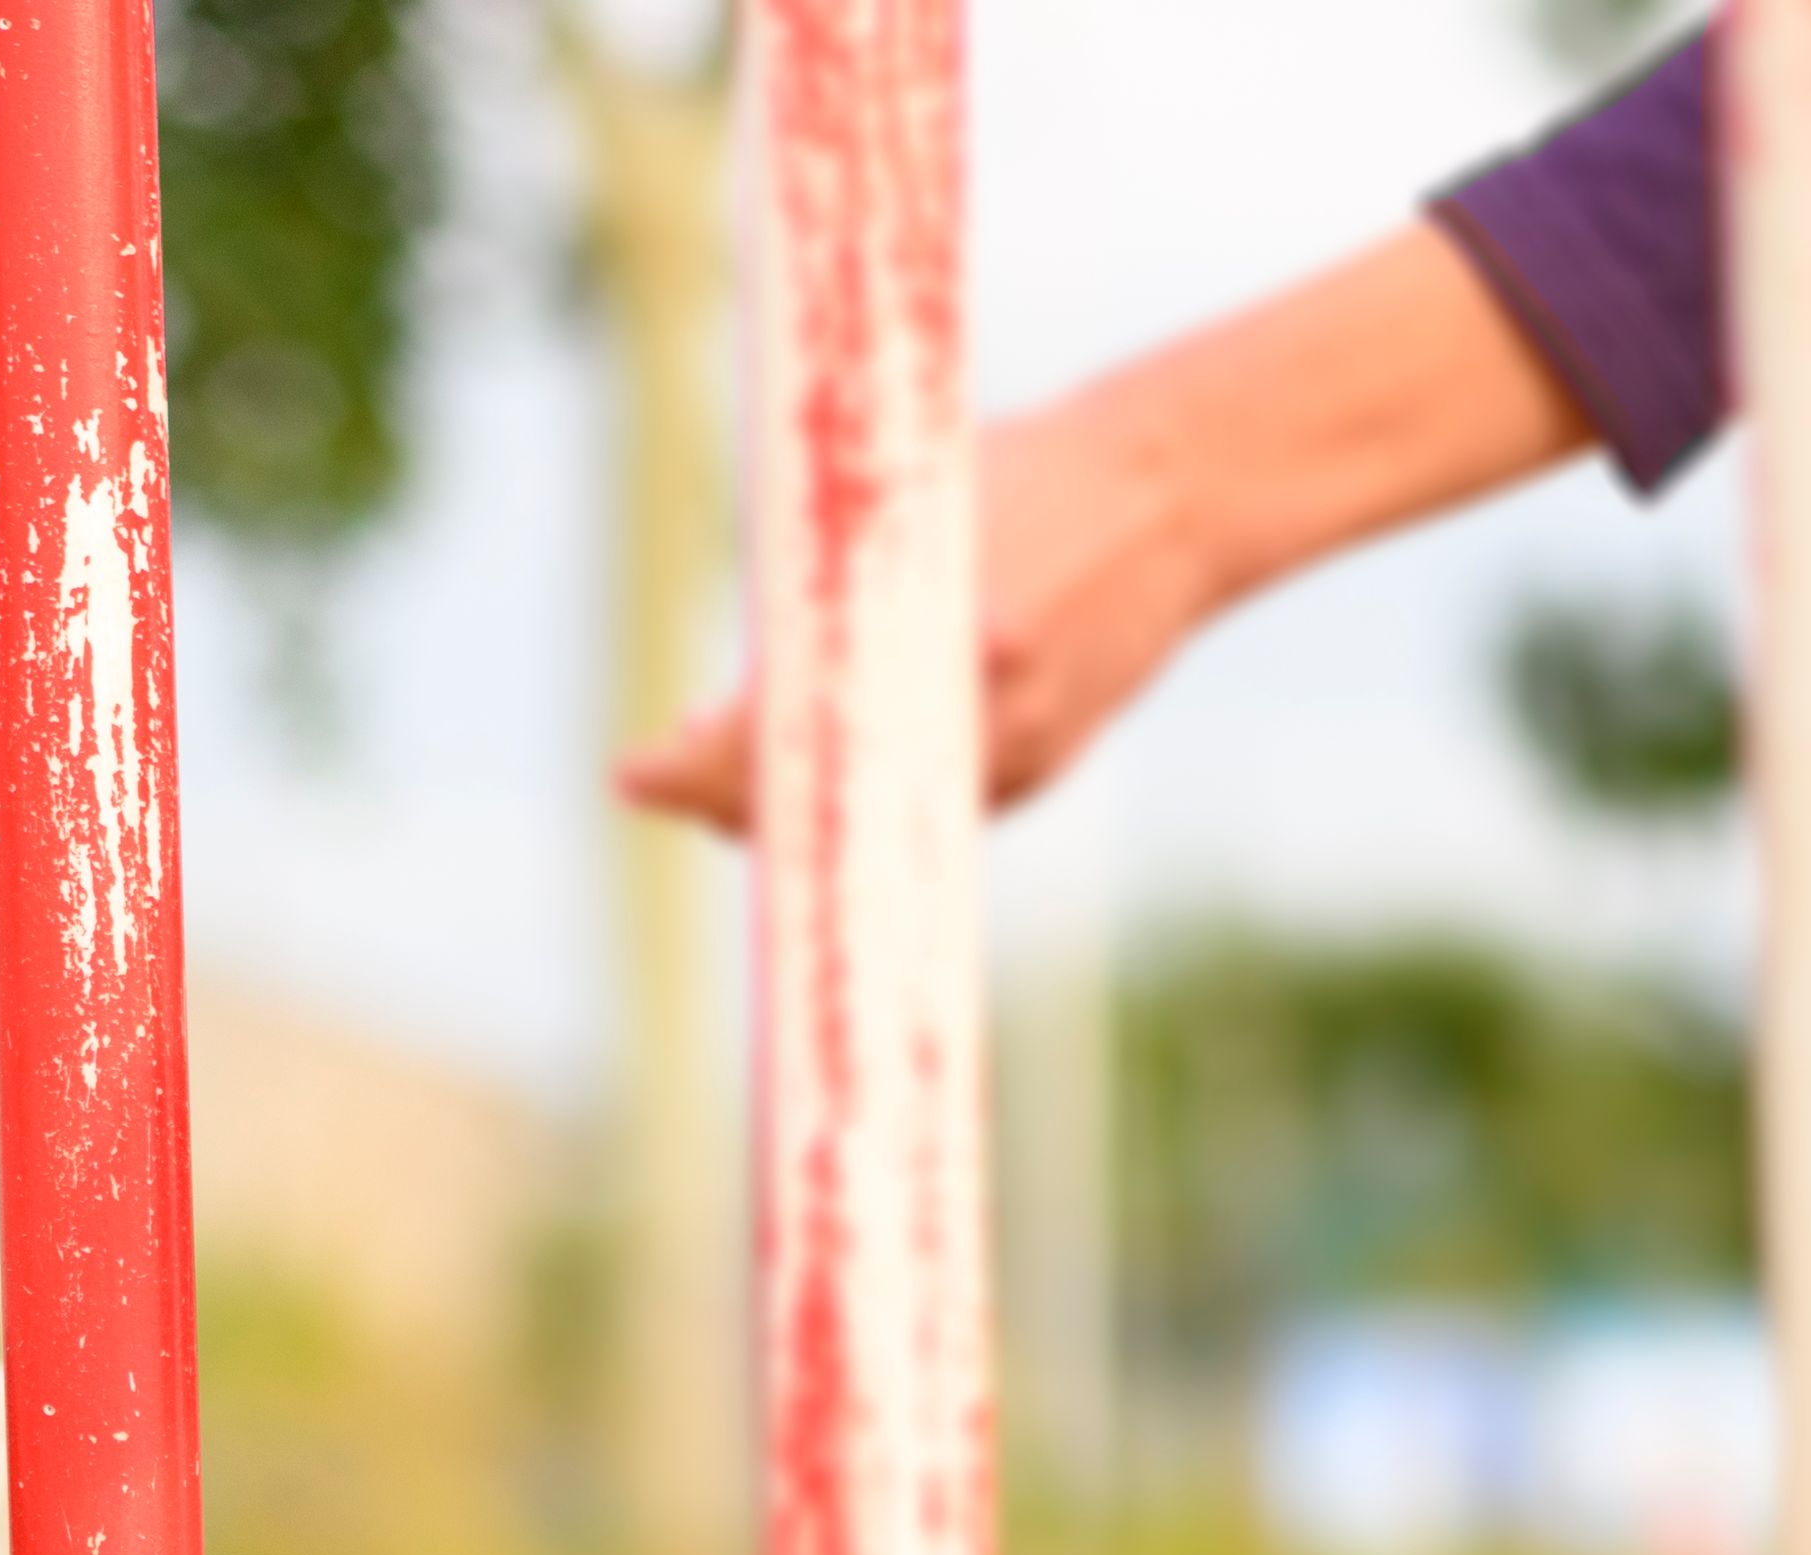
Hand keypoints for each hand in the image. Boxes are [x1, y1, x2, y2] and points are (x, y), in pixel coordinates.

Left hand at [620, 218, 1588, 842]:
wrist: (1177, 495)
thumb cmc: (1029, 475)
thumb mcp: (911, 507)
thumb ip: (837, 592)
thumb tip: (746, 680)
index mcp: (924, 634)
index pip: (783, 732)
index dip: (697, 766)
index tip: (634, 773)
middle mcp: (974, 707)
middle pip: (818, 803)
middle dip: (727, 800)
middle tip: (658, 780)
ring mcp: (1018, 748)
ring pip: (872, 822)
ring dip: (792, 811)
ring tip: (724, 789)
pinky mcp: (1044, 764)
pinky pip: (934, 809)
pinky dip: (869, 807)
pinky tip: (820, 792)